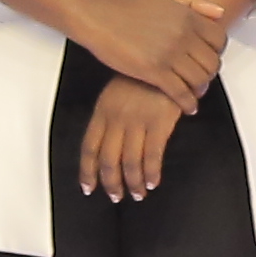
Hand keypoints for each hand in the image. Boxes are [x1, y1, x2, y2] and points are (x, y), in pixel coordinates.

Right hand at [67, 0, 220, 104]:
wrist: (99, 17)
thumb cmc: (127, 7)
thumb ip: (194, 2)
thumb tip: (219, 12)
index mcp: (187, 16)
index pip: (219, 39)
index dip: (216, 51)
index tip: (209, 57)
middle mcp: (183, 35)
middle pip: (212, 62)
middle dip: (209, 73)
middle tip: (201, 77)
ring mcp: (170, 54)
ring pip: (199, 80)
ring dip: (200, 89)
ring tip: (194, 92)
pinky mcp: (155, 71)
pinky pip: (181, 93)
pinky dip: (188, 103)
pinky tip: (187, 107)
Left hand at [76, 73, 182, 198]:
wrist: (168, 60)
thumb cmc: (144, 77)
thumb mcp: (117, 93)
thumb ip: (110, 117)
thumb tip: (108, 144)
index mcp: (103, 112)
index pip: (89, 148)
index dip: (87, 171)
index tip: (88, 187)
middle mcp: (117, 119)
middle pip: (108, 160)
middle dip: (111, 183)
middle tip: (116, 196)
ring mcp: (137, 121)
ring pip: (130, 162)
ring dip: (133, 183)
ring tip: (138, 194)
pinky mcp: (159, 123)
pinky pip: (152, 156)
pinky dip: (151, 173)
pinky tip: (153, 181)